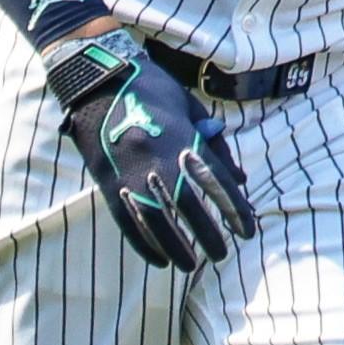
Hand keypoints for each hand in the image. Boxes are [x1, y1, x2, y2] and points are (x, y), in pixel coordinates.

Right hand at [46, 29, 258, 268]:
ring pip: (157, 223)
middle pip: (191, 209)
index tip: (247, 230)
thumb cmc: (149, 89)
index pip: (217, 184)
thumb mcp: (188, 108)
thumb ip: (213, 144)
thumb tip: (239, 181)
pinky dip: (144, 244)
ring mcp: (130, 175)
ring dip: (176, 248)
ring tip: (190, 264)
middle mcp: (159, 161)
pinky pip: (128, 223)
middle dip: (209, 235)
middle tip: (221, 254)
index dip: (236, 211)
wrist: (96, 79)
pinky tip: (158, 259)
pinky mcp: (108, 184)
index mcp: (183, 139)